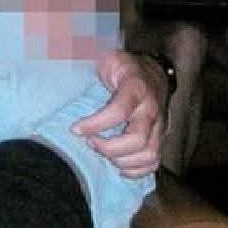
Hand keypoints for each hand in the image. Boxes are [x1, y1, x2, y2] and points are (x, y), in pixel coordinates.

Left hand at [72, 50, 164, 177]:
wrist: (154, 72)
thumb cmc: (124, 68)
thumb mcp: (108, 59)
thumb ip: (91, 59)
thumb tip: (66, 56)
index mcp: (136, 88)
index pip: (119, 110)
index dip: (95, 124)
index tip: (75, 129)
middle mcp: (151, 110)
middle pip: (137, 139)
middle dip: (109, 147)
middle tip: (90, 142)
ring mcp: (159, 126)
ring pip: (148, 154)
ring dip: (122, 160)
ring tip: (103, 152)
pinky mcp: (160, 139)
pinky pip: (155, 162)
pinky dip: (136, 171)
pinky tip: (119, 167)